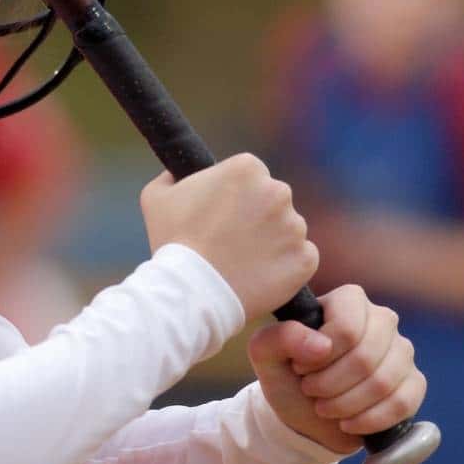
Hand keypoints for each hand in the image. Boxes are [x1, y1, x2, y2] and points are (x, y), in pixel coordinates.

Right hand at [141, 154, 318, 320]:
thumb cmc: (172, 244)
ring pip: (288, 230)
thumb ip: (171, 176)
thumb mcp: (157, 198)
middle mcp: (278, 191)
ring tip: (243, 263)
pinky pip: (302, 257)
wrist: (191, 294)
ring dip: (273, 242)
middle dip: (258, 217)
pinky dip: (287, 267)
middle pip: (273, 200)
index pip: (252, 176)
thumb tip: (177, 173)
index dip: (236, 197)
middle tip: (232, 242)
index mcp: (247, 168)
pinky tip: (261, 276)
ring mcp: (295, 226)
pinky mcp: (305, 259)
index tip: (223, 217)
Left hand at [248, 285, 425, 454]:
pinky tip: (348, 422)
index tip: (300, 369)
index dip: (321, 357)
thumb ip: (280, 337)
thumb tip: (321, 346)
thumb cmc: (286, 374)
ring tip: (324, 407)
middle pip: (365, 357)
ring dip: (346, 405)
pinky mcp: (414, 382)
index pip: (347, 326)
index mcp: (348, 300)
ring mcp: (402, 350)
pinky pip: (403, 402)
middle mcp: (381, 318)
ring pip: (384, 382)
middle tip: (310, 391)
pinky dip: (370, 420)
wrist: (305, 413)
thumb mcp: (265, 353)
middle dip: (331, 385)